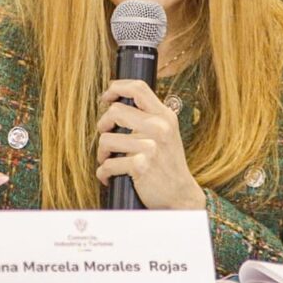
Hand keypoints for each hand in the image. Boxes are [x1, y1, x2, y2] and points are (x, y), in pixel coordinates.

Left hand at [95, 80, 206, 210]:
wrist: (180, 195)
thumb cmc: (168, 163)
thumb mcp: (166, 133)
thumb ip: (148, 117)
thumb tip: (116, 103)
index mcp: (165, 116)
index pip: (138, 88)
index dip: (116, 88)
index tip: (106, 97)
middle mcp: (159, 127)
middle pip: (114, 111)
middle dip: (103, 125)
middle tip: (106, 136)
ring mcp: (150, 146)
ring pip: (106, 139)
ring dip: (102, 153)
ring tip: (108, 160)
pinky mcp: (140, 165)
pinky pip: (108, 164)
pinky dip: (104, 173)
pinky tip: (109, 177)